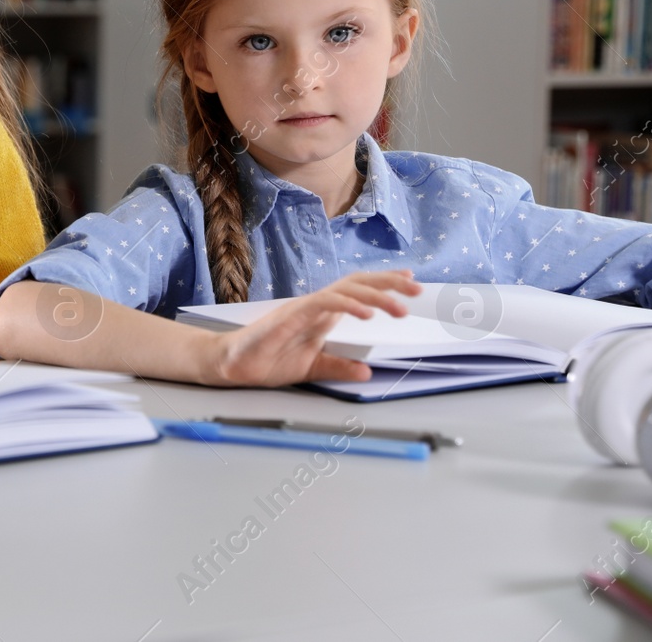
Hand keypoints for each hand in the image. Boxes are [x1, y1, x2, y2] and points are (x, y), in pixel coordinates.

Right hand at [204, 271, 420, 386]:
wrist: (234, 364)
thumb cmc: (267, 360)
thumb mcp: (314, 367)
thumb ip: (339, 366)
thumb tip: (366, 371)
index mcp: (323, 314)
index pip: (358, 290)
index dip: (384, 284)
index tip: (410, 280)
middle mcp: (316, 305)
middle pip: (358, 283)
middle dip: (389, 283)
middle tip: (417, 288)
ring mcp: (304, 308)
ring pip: (346, 290)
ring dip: (376, 296)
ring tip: (399, 308)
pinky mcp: (292, 315)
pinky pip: (324, 303)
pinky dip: (348, 305)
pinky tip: (366, 313)